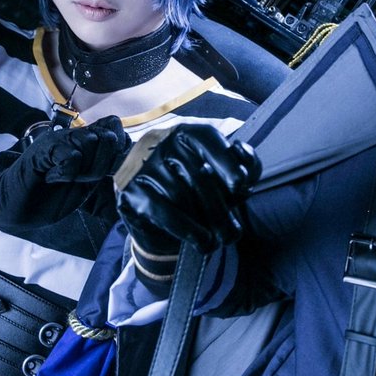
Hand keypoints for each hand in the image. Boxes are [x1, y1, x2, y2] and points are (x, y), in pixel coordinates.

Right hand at [0, 115, 129, 228]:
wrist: (16, 207)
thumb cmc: (51, 196)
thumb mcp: (86, 184)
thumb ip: (106, 169)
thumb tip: (129, 158)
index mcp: (85, 142)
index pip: (115, 126)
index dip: (120, 149)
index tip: (108, 171)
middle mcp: (72, 136)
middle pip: (109, 137)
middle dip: (104, 164)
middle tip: (84, 178)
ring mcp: (57, 141)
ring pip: (91, 143)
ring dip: (86, 169)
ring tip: (66, 178)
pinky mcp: (42, 152)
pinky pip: (70, 155)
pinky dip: (68, 171)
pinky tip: (54, 178)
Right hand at [116, 123, 259, 255]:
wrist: (154, 221)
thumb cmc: (195, 195)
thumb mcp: (221, 180)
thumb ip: (240, 170)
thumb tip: (244, 168)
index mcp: (187, 134)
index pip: (209, 140)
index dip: (228, 163)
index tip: (240, 187)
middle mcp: (163, 144)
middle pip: (199, 175)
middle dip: (220, 209)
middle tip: (231, 233)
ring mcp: (144, 167)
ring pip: (182, 196)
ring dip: (204, 224)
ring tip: (214, 241)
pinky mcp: (131, 192)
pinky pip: (163, 211)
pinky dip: (186, 229)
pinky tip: (200, 240)